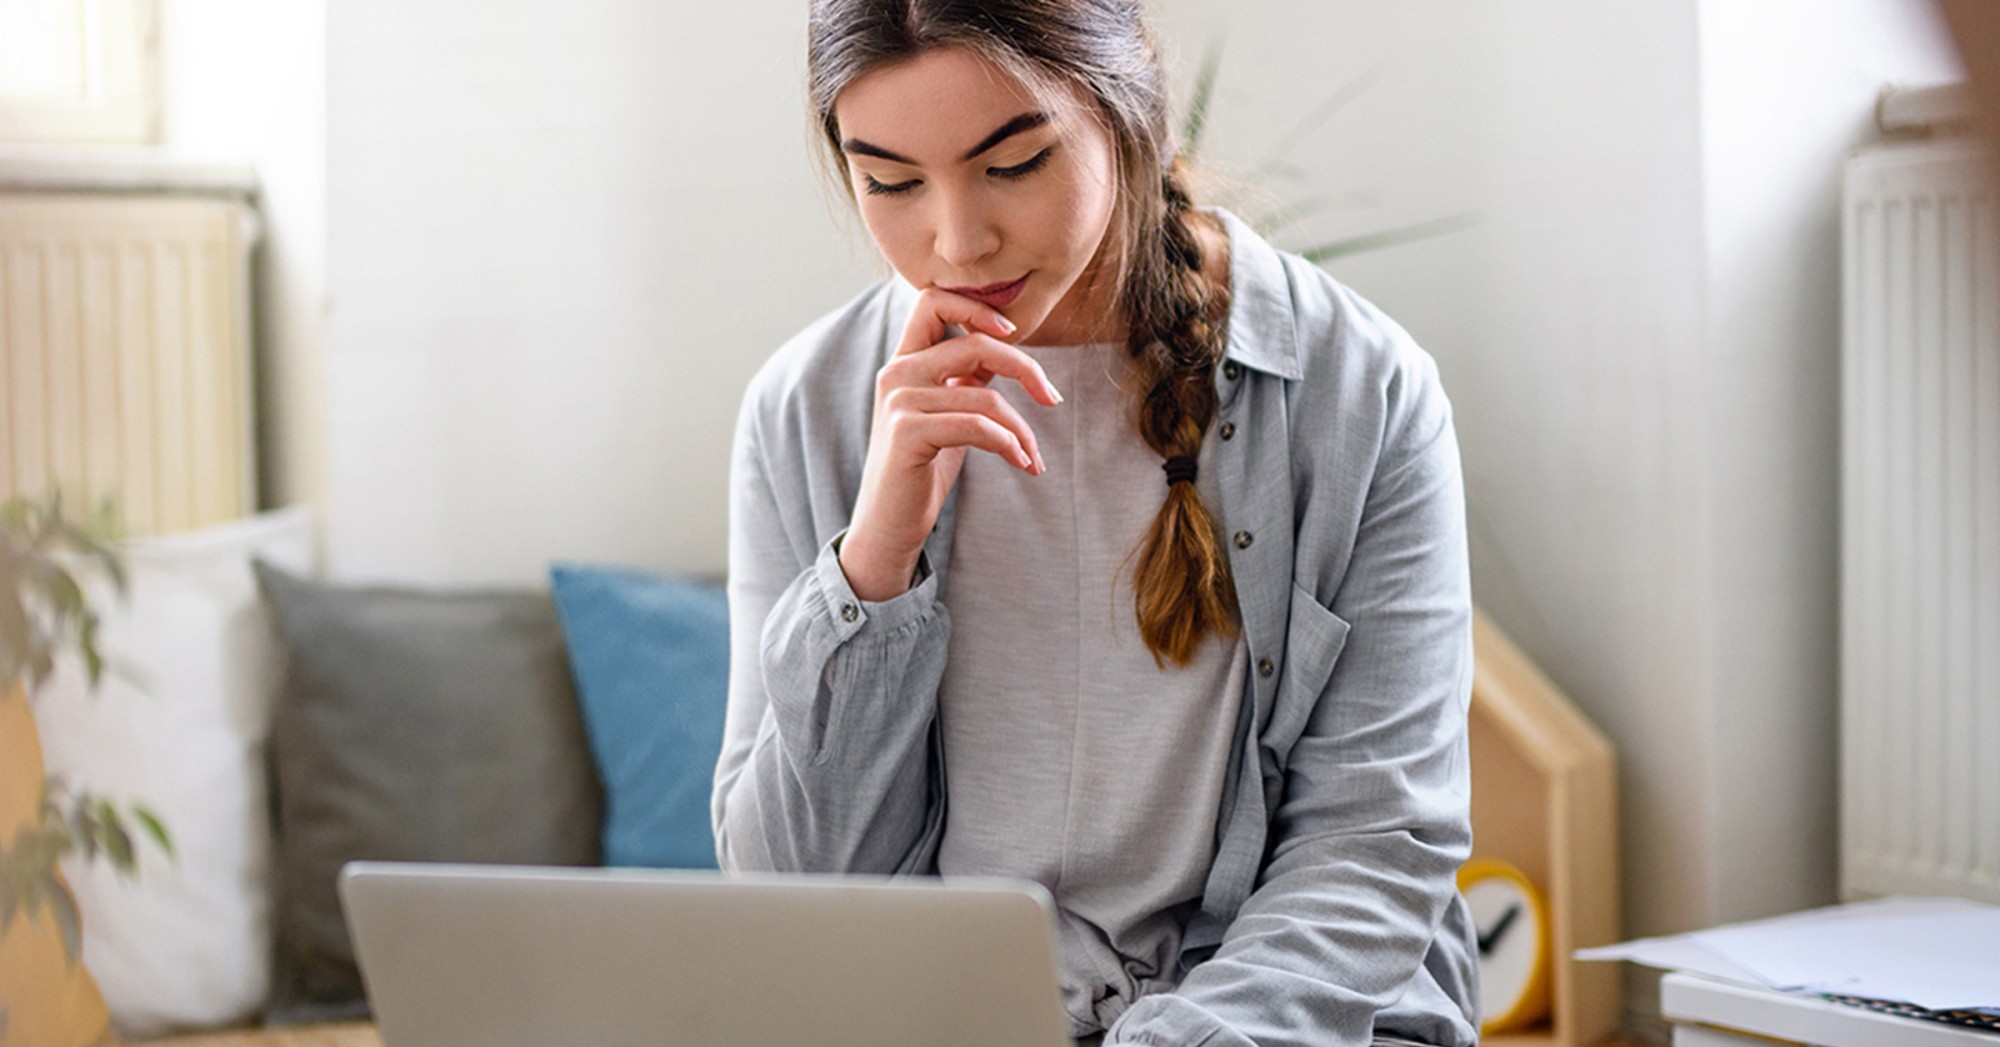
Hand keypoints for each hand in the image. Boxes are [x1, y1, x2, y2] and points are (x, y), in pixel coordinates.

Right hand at [838, 288, 1063, 600]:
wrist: (888, 523)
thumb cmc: (923, 467)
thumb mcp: (946, 412)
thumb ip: (965, 378)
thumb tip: (1006, 350)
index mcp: (905, 360)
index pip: (932, 300)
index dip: (976, 307)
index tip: (1014, 334)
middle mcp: (897, 372)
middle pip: (975, 344)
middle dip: (1026, 369)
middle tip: (1051, 398)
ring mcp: (899, 402)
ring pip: (985, 396)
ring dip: (1022, 429)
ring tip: (1033, 456)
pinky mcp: (907, 433)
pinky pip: (977, 426)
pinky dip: (1009, 444)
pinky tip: (1022, 463)